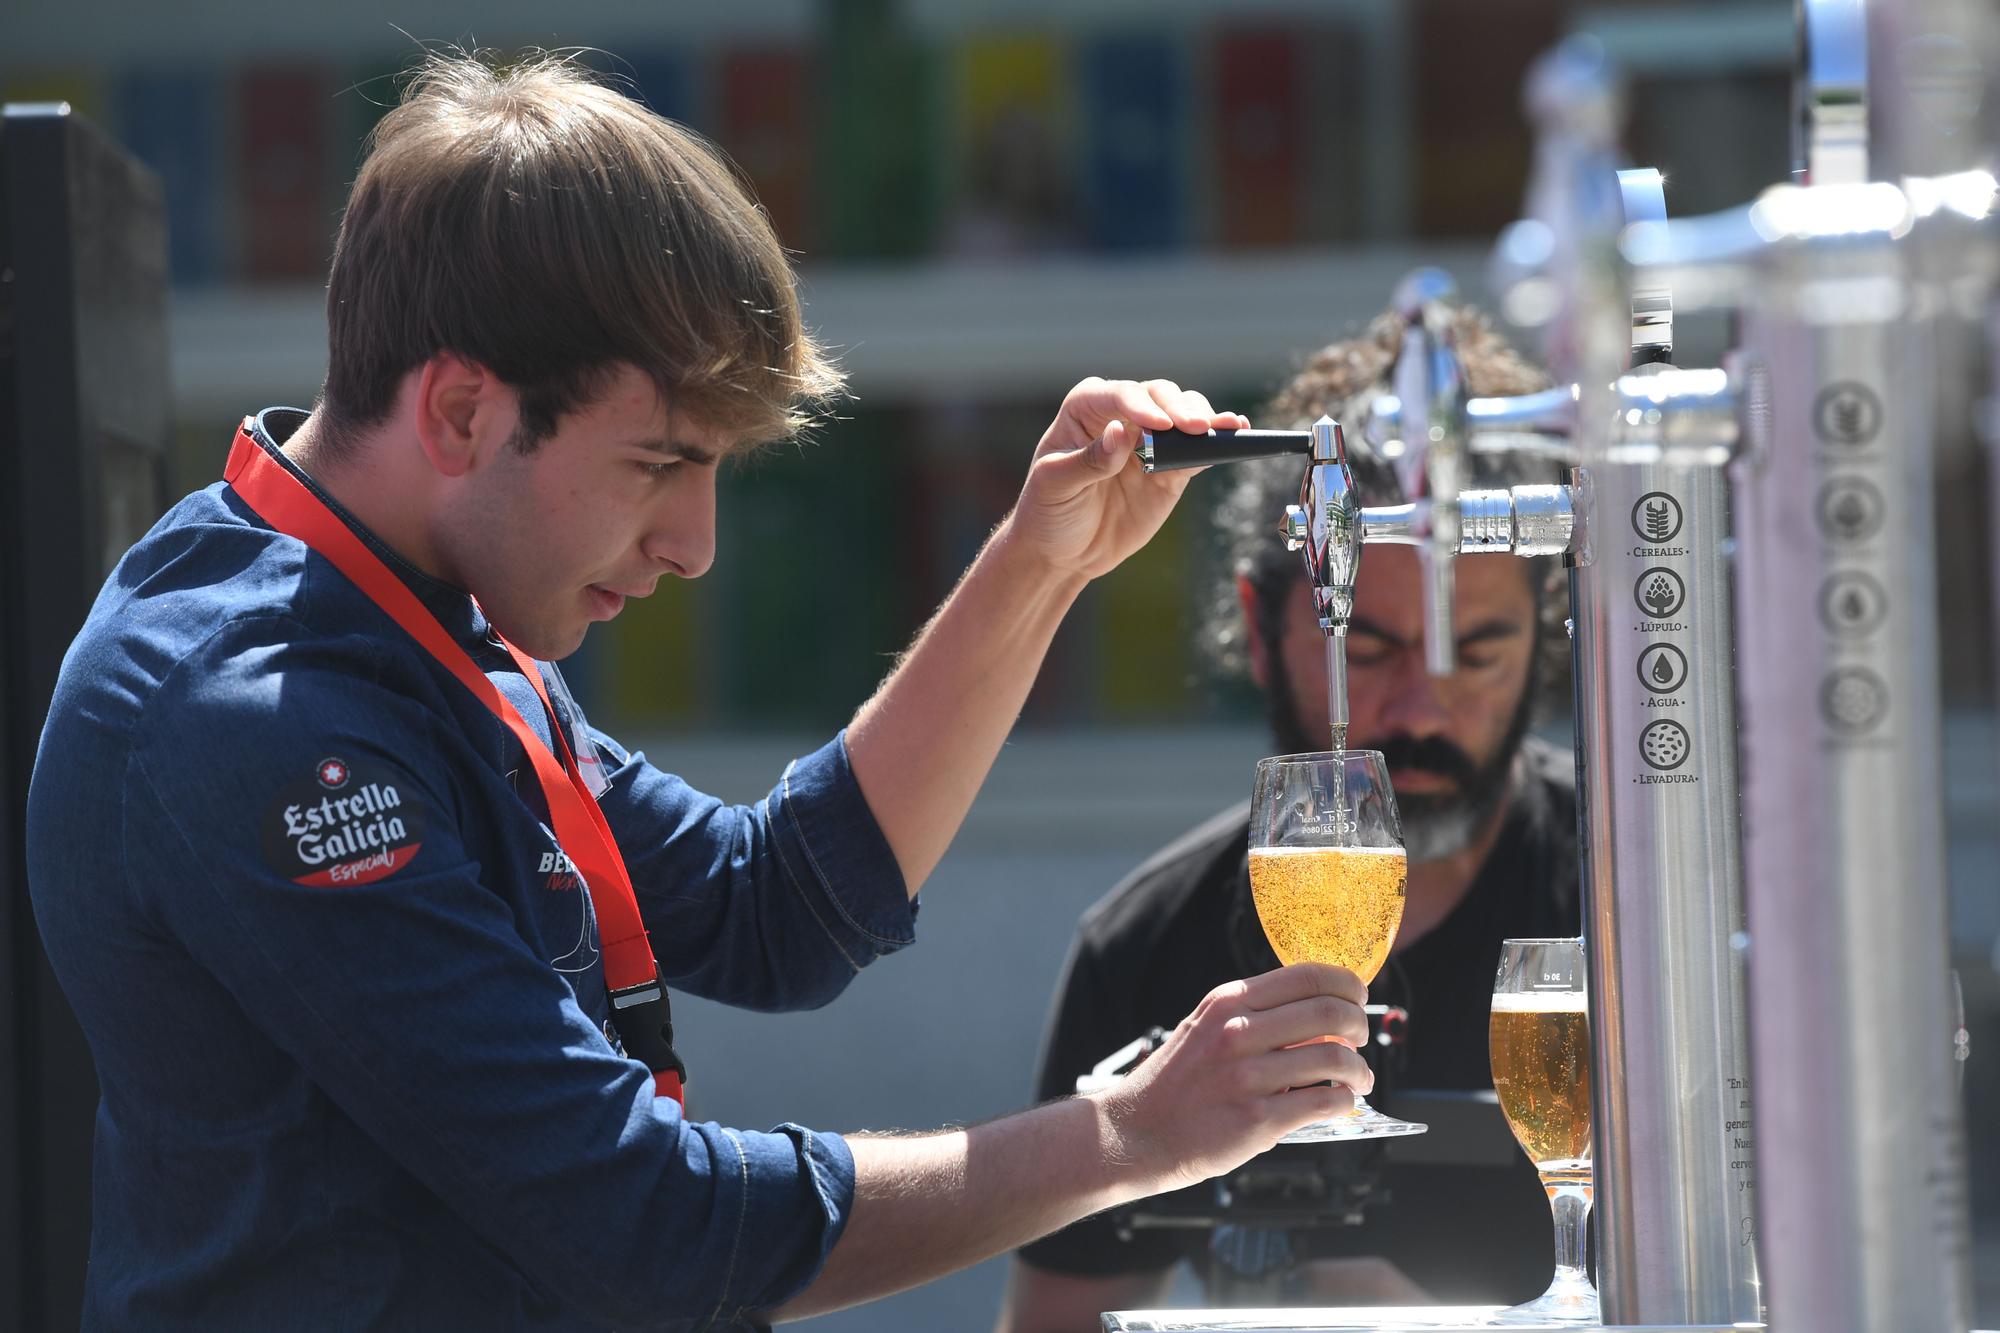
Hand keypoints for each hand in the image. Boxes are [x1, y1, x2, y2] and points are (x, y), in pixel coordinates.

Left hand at [1006, 377, 1247, 580]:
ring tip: (1226, 427)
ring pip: (1183, 415)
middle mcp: (1121, 413)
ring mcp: (1150, 440)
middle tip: (1196, 428)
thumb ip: (1088, 461)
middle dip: (1179, 409)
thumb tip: (1120, 432)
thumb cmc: (1048, 511)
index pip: (1119, 396)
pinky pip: (1197, 452)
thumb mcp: (1056, 486)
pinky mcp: (1171, 469)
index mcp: (1086, 408)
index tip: (1160, 425)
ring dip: (1205, 419)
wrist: (1064, 551)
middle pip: (1158, 396)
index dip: (1141, 406)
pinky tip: (1237, 435)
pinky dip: (1217, 444)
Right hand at [1091, 963, 1372, 1193]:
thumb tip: (1320, 1013)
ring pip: (1335, 1059)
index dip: (1347, 985)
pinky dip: (1345, 1101)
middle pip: (1330, 1012)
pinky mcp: (1256, 1120)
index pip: (1308, 976)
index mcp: (1229, 1001)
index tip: (1358, 997)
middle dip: (1360, 1025)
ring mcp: (1247, 1076)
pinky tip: (1342, 1102)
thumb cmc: (1177, 1082)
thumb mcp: (1206, 1027)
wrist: (1137, 1131)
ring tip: (1359, 1079)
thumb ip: (1255, 1016)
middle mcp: (1238, 1032)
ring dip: (1360, 1070)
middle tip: (1361, 1038)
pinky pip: (1324, 1102)